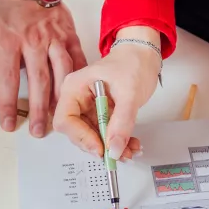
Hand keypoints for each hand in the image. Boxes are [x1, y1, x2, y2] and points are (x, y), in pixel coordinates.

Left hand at [0, 0, 85, 137]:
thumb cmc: (4, 12)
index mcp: (9, 43)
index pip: (8, 81)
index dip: (8, 106)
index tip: (8, 124)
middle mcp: (33, 42)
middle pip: (38, 82)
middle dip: (38, 110)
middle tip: (38, 131)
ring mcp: (54, 39)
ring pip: (61, 73)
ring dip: (60, 99)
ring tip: (58, 117)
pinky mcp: (69, 36)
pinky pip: (77, 60)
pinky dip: (78, 79)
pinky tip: (77, 94)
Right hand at [53, 27, 161, 158]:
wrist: (143, 54)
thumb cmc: (133, 62)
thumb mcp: (129, 93)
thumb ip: (121, 122)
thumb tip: (114, 149)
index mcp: (74, 88)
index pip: (65, 120)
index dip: (81, 137)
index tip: (100, 148)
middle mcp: (77, 99)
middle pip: (77, 133)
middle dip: (98, 146)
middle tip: (117, 154)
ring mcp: (87, 108)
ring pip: (92, 137)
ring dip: (110, 148)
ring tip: (129, 150)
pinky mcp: (99, 114)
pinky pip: (104, 134)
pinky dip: (117, 142)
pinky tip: (130, 145)